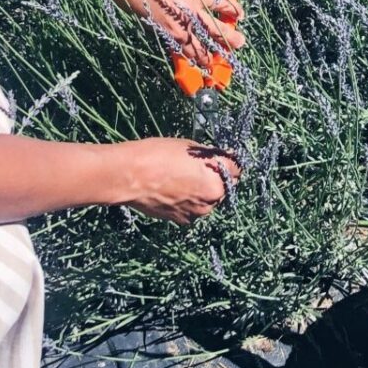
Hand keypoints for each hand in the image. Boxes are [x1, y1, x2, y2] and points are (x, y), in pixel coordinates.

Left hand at [106, 0, 245, 69]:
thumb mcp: (145, 23)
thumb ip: (164, 31)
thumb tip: (174, 38)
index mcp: (175, 31)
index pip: (196, 51)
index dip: (207, 60)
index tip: (214, 64)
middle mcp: (188, 14)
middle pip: (214, 31)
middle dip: (229, 40)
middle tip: (240, 44)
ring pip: (219, 4)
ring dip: (233, 10)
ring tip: (241, 15)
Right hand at [117, 138, 242, 225]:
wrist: (131, 176)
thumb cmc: (159, 155)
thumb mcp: (190, 147)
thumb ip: (212, 154)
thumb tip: (225, 155)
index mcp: (218, 177)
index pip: (237, 169)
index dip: (229, 162)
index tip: (220, 158)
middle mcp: (213, 198)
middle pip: (224, 186)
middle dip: (216, 178)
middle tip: (196, 168)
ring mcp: (198, 212)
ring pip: (209, 200)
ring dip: (202, 192)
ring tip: (181, 180)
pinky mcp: (183, 220)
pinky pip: (193, 210)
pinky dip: (188, 203)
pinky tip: (173, 191)